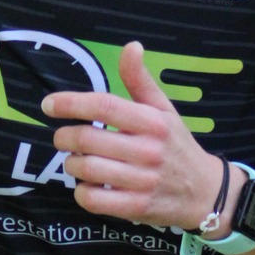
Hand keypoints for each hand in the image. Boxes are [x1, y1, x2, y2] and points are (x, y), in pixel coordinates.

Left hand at [42, 40, 224, 229]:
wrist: (206, 192)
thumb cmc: (177, 145)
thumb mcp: (163, 110)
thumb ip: (141, 80)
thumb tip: (131, 46)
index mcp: (152, 122)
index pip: (104, 106)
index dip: (70, 103)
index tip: (49, 104)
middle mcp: (148, 150)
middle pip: (88, 139)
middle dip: (64, 137)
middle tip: (63, 137)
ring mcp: (142, 181)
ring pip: (86, 169)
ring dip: (71, 163)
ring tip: (76, 159)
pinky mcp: (136, 207)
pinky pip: (93, 199)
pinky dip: (81, 191)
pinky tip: (87, 184)